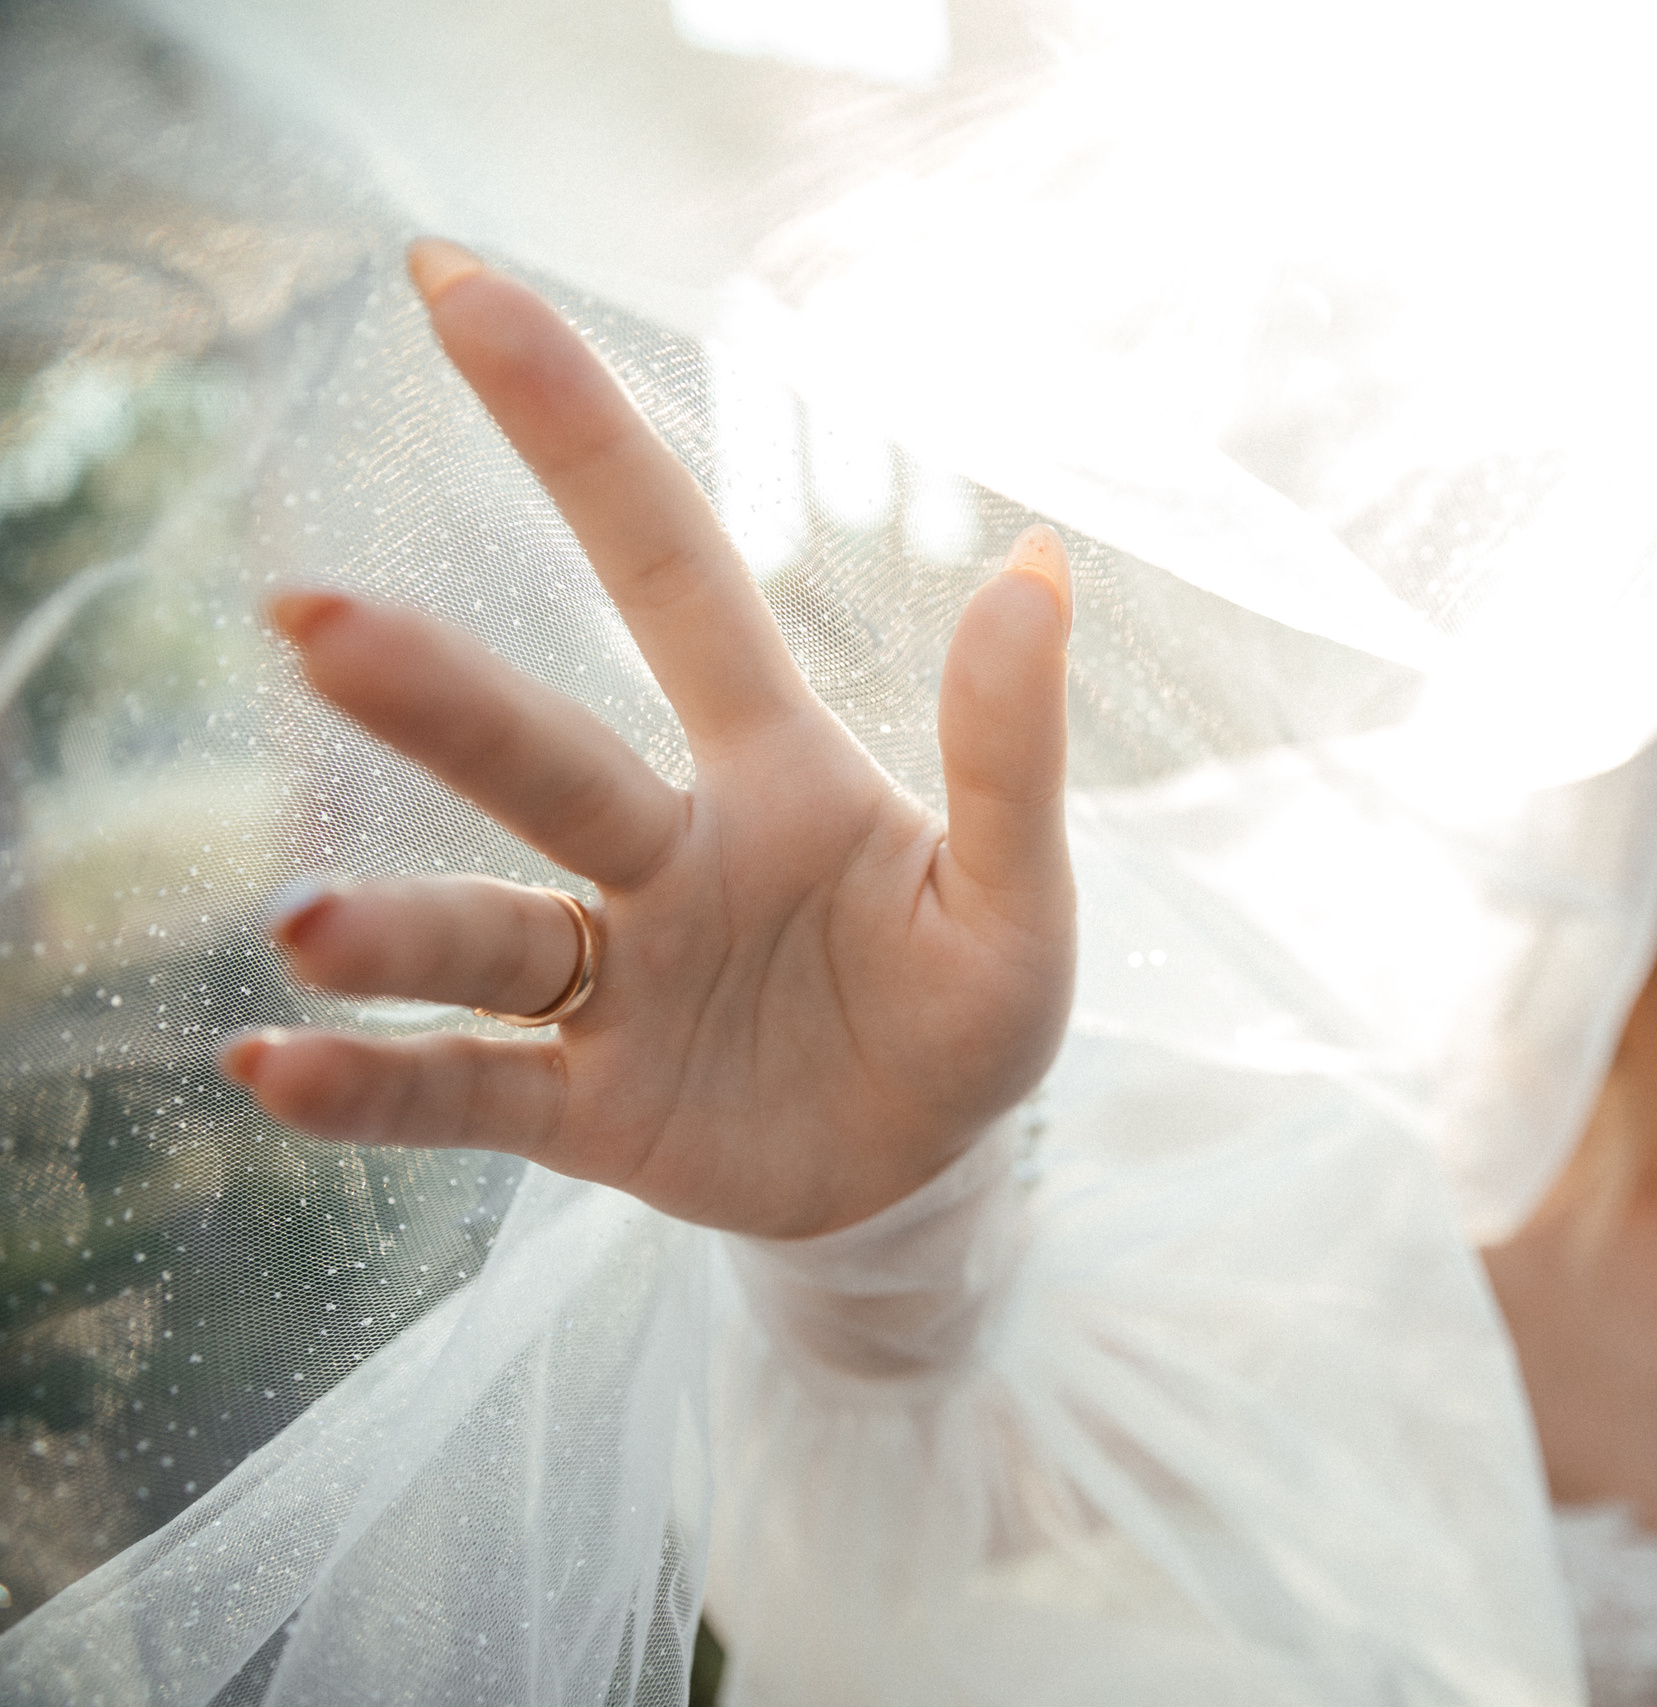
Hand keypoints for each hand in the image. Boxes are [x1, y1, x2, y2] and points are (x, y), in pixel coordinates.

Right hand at [220, 240, 1075, 1238]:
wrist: (928, 1174)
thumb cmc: (972, 1010)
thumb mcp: (1020, 895)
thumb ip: (1012, 754)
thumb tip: (1040, 560)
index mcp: (772, 772)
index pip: (669, 574)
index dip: (578, 434)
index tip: (456, 287)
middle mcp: (665, 856)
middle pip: (548, 760)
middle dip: (441, 696)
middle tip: (317, 620)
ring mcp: (614, 983)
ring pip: (488, 935)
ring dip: (398, 932)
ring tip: (308, 932)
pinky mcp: (588, 1112)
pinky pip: (462, 1090)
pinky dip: (372, 1087)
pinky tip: (271, 1070)